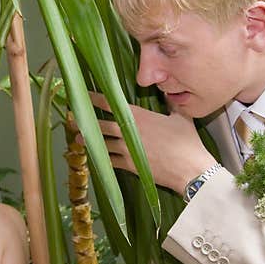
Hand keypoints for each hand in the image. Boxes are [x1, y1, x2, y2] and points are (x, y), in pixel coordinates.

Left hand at [84, 92, 217, 194]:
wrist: (190, 170)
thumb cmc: (187, 143)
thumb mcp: (181, 118)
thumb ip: (171, 104)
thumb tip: (169, 93)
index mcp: (139, 117)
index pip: (110, 104)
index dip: (95, 99)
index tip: (84, 96)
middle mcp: (128, 132)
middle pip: (100, 125)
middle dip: (86, 122)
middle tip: (74, 119)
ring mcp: (127, 150)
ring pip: (102, 144)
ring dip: (90, 142)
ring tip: (79, 139)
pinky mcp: (129, 166)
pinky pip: (110, 161)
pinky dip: (102, 158)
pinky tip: (95, 157)